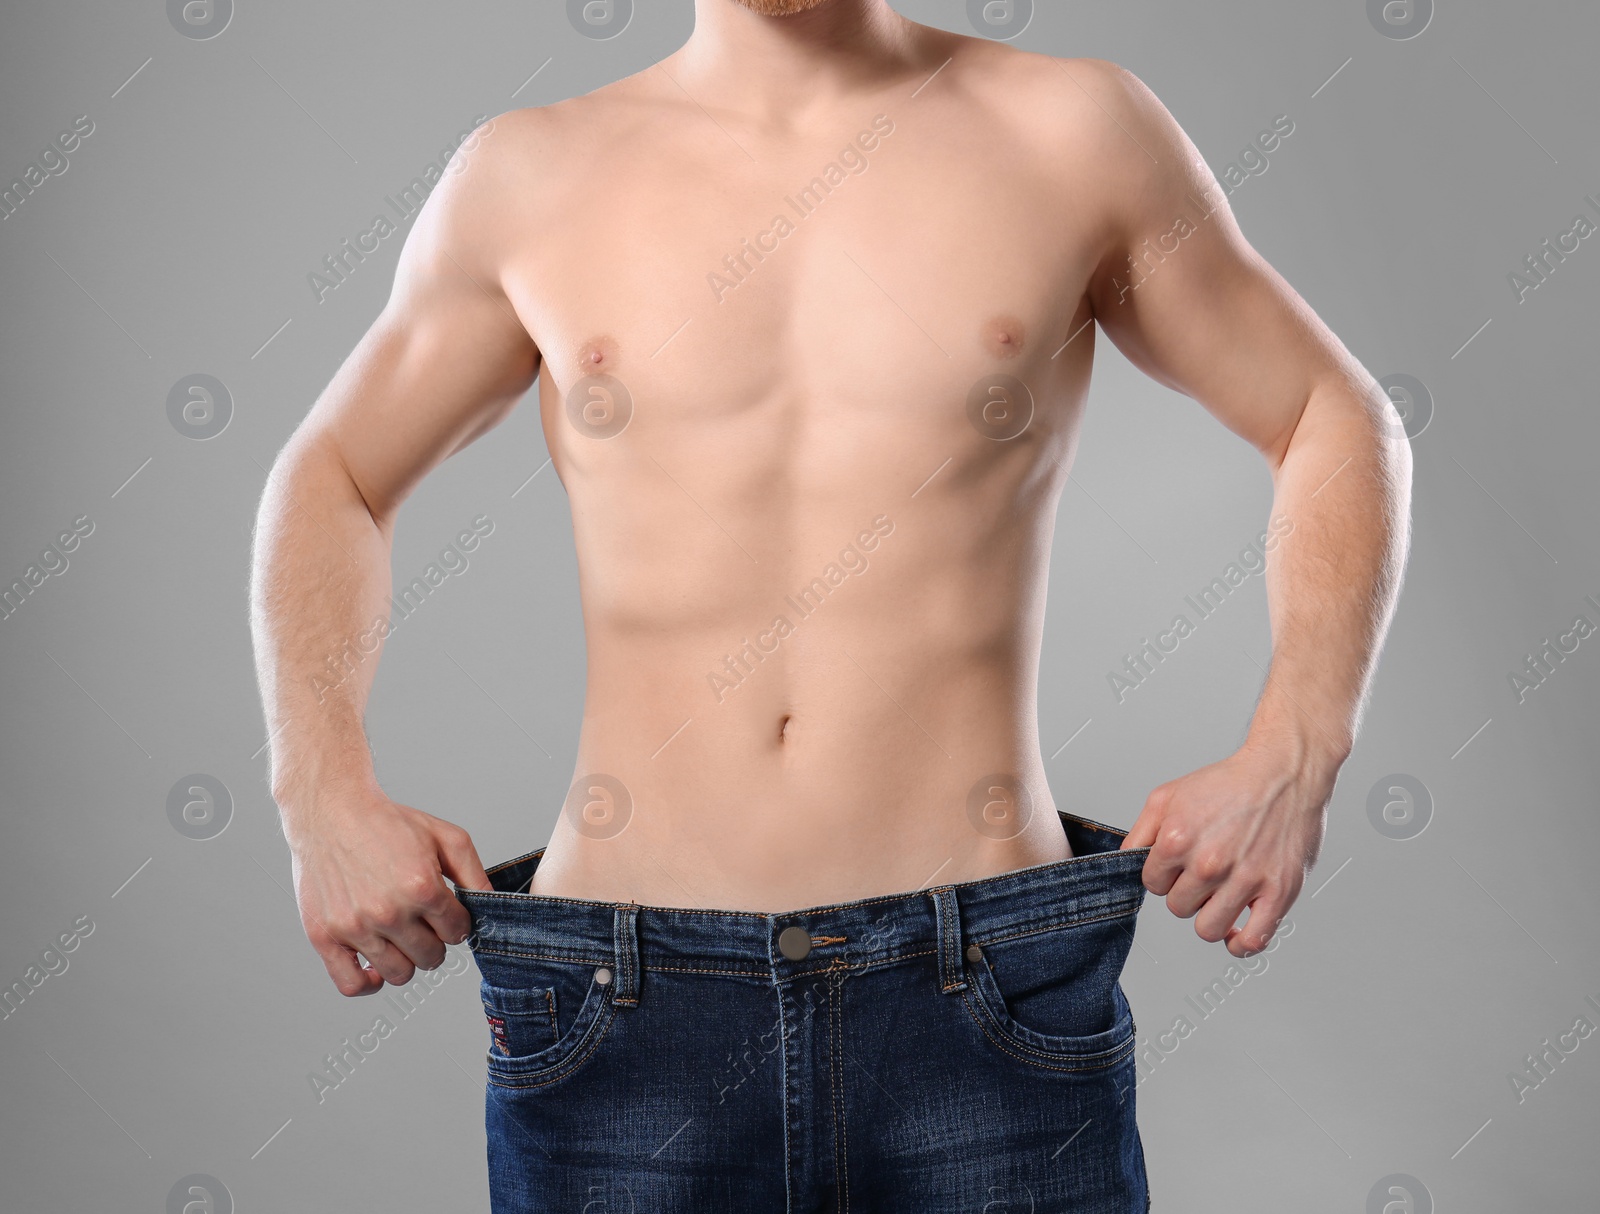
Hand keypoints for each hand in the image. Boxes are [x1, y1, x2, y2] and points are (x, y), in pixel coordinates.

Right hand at [286, 791, 492, 994]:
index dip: (456, 922)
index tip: (445, 912)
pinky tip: (376, 966)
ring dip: (406, 959)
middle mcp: (388, 911)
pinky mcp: (324, 936)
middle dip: (434, 941)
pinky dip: (368, 983)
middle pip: (431, 957)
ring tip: (401, 936)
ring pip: (399, 974)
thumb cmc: (389, 823)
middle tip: (423, 922)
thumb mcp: (445, 836)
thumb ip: (474, 874)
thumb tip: (493, 906)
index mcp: (422, 887)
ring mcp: (355, 927)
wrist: (331, 812)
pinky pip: (351, 984)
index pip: (457, 932)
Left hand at [1119, 742, 1334, 956]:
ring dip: (1210, 915)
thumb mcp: (1167, 795)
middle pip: (1178, 908)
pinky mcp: (1278, 892)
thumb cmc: (1229, 783)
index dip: (1165, 875)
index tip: (1180, 864)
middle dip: (1187, 892)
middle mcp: (1209, 863)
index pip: (1152, 885)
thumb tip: (1126, 863)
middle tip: (1206, 871)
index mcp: (1177, 839)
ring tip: (1220, 895)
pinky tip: (1236, 932)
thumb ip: (1140, 833)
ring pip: (1208, 929)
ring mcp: (1244, 880)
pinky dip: (1240, 944)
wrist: (1284, 772)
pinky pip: (1253, 940)